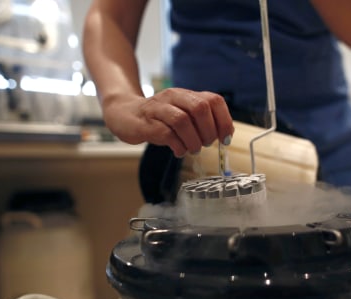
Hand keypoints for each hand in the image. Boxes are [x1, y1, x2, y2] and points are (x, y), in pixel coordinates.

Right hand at [102, 88, 234, 157]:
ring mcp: (158, 109)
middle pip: (200, 108)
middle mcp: (173, 98)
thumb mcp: (183, 115)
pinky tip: (179, 151)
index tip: (225, 138)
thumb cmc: (159, 119)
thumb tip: (225, 134)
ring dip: (193, 140)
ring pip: (182, 121)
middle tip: (206, 144)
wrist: (125, 114)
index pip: (213, 100)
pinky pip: (166, 134)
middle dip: (208, 131)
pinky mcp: (145, 124)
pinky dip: (178, 146)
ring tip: (193, 149)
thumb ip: (202, 121)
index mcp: (186, 95)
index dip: (224, 120)